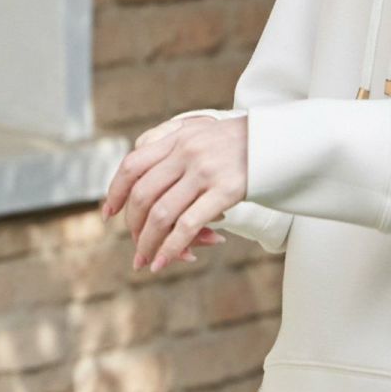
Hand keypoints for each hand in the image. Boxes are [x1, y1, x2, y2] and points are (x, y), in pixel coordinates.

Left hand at [102, 115, 247, 272]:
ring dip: (148, 243)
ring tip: (145, 261)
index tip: (110, 214)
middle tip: (136, 247)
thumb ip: (170, 142)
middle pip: (143, 194)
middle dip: (134, 227)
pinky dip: (172, 247)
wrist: (281, 139)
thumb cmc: (241, 140)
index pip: (132, 165)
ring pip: (161, 213)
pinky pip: (188, 224)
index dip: (116, 192)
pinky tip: (166, 261)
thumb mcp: (201, 129)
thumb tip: (138, 171)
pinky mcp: (226, 190)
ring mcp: (206, 170)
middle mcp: (187, 151)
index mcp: (177, 137)